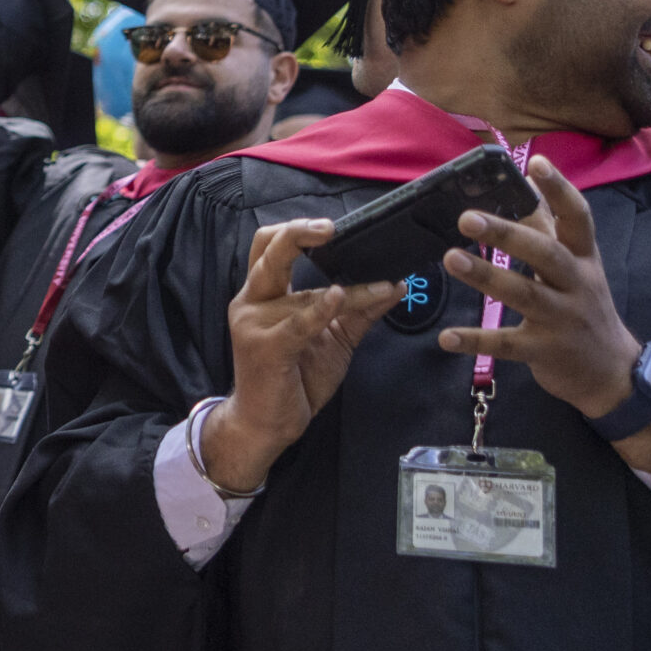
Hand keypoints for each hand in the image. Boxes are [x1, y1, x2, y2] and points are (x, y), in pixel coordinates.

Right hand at [198, 219, 400, 491]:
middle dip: (299, 233)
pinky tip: (339, 295)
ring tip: (382, 285)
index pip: (269, 246)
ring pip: (304, 292)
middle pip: (267, 250)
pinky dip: (320, 308)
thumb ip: (358, 310)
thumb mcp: (333, 339)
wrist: (267, 424)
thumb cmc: (294, 379)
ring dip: (348, 290)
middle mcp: (252, 301)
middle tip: (333, 227)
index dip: (296, 229)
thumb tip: (397, 285)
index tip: (332, 225)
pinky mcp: (265, 347)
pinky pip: (298, 322)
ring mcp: (254, 323)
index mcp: (263, 294)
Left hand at [438, 157, 644, 420]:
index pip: (577, 218)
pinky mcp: (545, 351)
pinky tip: (446, 337)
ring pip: (524, 294)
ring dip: (486, 276)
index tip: (535, 162)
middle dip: (508, 233)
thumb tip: (525, 182)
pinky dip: (475, 340)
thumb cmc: (584, 307)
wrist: (612, 373)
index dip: (559, 189)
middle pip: (545, 253)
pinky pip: (507, 345)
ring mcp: (562, 319)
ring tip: (450, 258)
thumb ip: (550, 230)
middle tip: (467, 218)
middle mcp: (576, 284)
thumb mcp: (578, 268)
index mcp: (583, 259)